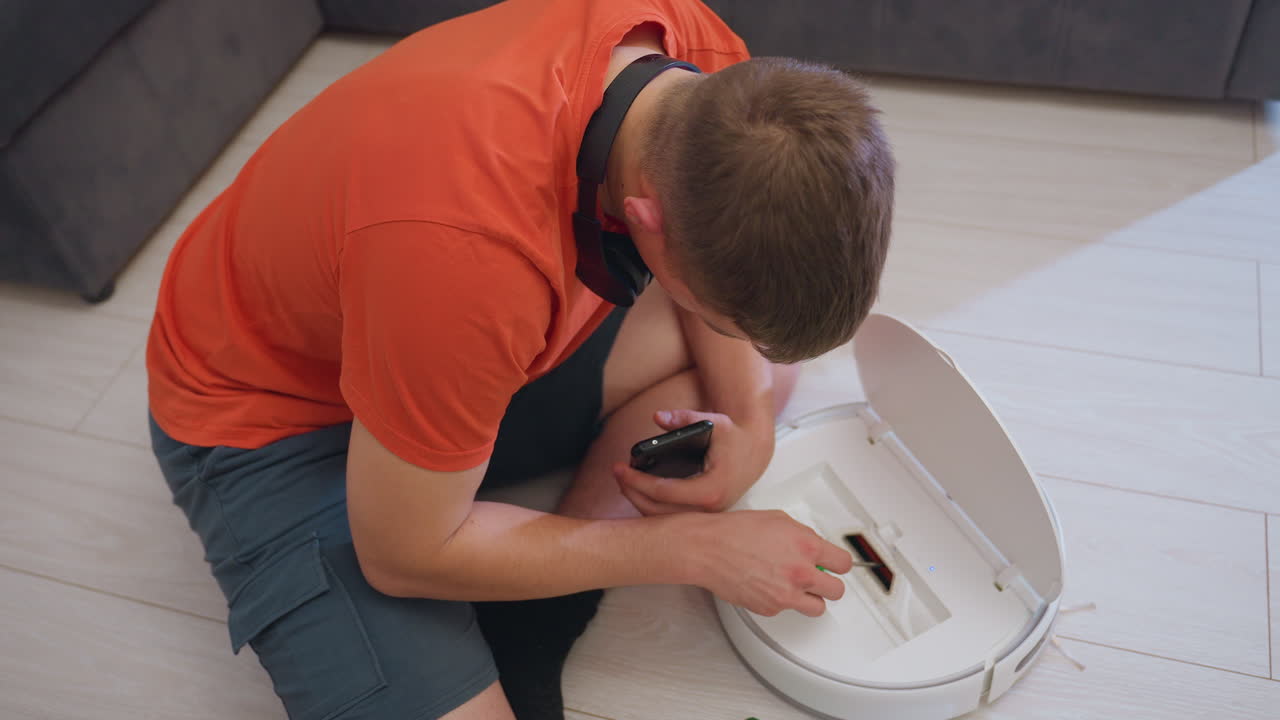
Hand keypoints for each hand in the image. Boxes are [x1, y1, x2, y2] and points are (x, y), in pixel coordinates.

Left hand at [613, 409, 773, 515]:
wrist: (756, 452)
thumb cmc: (735, 438)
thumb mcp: (714, 422)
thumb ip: (684, 418)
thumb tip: (658, 417)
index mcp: (711, 490)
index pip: (664, 492)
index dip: (637, 481)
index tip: (620, 468)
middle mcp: (709, 510)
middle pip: (658, 511)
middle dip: (632, 493)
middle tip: (617, 473)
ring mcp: (707, 517)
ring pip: (664, 520)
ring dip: (640, 502)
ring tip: (624, 481)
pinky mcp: (704, 516)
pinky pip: (672, 518)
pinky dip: (653, 506)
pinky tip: (638, 491)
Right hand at [675, 510, 853, 616]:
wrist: (708, 549)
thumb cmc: (735, 531)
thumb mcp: (778, 519)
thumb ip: (802, 535)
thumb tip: (813, 545)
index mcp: (806, 546)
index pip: (843, 563)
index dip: (839, 564)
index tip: (835, 564)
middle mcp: (800, 573)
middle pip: (837, 591)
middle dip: (829, 583)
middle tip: (820, 578)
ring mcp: (786, 594)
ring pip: (818, 608)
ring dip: (812, 598)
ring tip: (799, 588)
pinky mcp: (771, 609)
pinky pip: (788, 610)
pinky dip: (783, 601)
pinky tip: (770, 586)